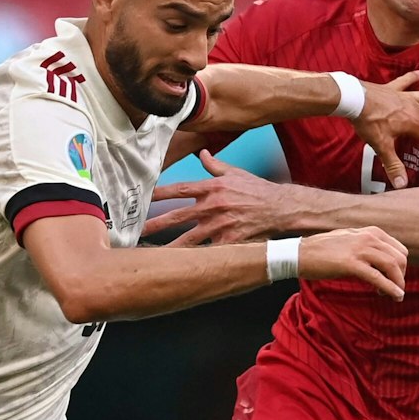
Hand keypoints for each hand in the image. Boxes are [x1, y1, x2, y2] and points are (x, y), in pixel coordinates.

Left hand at [145, 150, 285, 246]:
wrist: (280, 208)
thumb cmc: (257, 190)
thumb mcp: (235, 172)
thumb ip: (215, 164)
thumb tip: (202, 153)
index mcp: (211, 187)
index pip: (179, 189)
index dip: (159, 194)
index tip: (143, 199)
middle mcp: (213, 206)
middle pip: (178, 216)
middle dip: (156, 225)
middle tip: (137, 232)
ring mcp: (220, 224)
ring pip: (189, 239)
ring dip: (170, 247)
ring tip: (154, 256)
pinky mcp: (229, 240)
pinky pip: (209, 251)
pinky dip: (196, 259)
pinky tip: (182, 266)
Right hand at [298, 226, 405, 299]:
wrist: (301, 253)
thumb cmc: (323, 250)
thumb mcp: (351, 241)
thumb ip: (368, 247)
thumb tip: (381, 261)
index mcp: (371, 232)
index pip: (399, 249)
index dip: (401, 266)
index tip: (395, 278)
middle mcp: (369, 238)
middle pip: (400, 258)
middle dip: (401, 276)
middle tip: (395, 288)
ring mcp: (360, 250)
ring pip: (392, 266)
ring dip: (398, 283)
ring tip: (396, 296)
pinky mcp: (351, 264)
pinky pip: (377, 277)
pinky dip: (390, 288)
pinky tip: (395, 296)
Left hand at [354, 70, 418, 188]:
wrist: (353, 98)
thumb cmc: (367, 122)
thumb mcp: (380, 146)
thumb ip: (393, 165)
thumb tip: (402, 185)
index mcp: (414, 123)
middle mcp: (415, 108)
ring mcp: (405, 96)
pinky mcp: (393, 88)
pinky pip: (406, 81)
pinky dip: (413, 77)